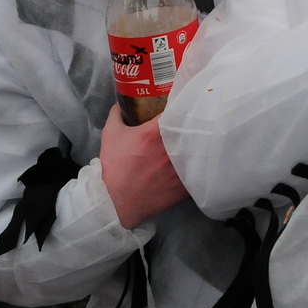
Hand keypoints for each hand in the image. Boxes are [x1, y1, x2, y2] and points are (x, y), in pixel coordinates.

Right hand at [99, 109, 187, 228]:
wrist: (115, 203)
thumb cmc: (114, 167)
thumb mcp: (111, 135)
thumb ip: (117, 114)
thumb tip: (122, 104)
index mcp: (156, 132)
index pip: (178, 109)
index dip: (182, 105)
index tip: (182, 105)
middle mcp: (172, 148)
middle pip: (191, 128)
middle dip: (192, 123)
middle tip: (191, 122)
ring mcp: (181, 167)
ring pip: (197, 149)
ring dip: (195, 144)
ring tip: (195, 142)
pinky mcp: (185, 185)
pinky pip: (197, 170)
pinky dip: (195, 165)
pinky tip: (192, 163)